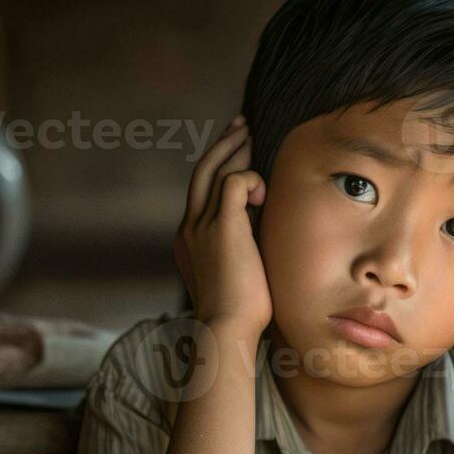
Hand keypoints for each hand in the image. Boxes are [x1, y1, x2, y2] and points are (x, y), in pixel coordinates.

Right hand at [174, 114, 270, 335]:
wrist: (227, 328)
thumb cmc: (240, 312)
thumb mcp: (237, 273)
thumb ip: (242, 249)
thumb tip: (263, 232)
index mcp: (190, 238)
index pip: (201, 191)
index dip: (217, 166)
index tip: (235, 152)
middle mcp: (190, 227)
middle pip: (202, 171)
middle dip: (222, 144)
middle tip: (241, 125)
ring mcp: (202, 225)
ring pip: (214, 170)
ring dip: (235, 149)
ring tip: (252, 134)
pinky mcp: (222, 226)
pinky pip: (234, 182)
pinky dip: (251, 178)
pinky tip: (264, 193)